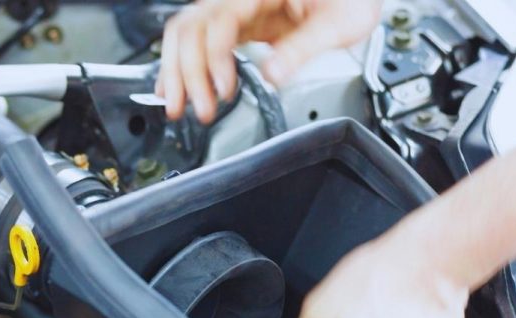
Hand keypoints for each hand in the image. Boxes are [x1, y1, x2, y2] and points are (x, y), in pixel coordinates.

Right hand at [157, 0, 382, 122]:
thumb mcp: (338, 23)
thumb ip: (301, 48)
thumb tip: (272, 76)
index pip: (219, 22)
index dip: (214, 58)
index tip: (224, 91)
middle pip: (191, 27)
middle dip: (185, 71)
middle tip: (194, 109)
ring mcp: (236, 9)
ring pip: (187, 33)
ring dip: (177, 71)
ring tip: (178, 105)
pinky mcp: (238, 23)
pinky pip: (200, 40)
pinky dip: (185, 64)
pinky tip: (179, 86)